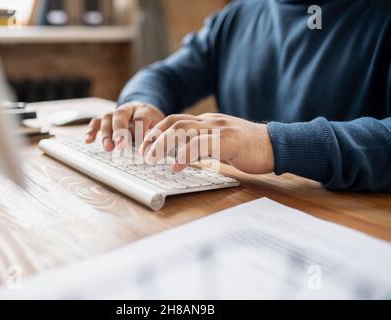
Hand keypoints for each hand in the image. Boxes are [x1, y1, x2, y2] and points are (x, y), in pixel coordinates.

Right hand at [85, 101, 164, 151]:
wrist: (144, 111)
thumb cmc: (152, 122)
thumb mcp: (159, 126)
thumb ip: (155, 133)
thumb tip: (151, 145)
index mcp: (143, 109)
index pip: (140, 117)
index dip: (140, 130)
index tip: (141, 143)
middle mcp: (127, 109)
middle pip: (120, 115)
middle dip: (120, 130)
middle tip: (120, 144)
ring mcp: (114, 113)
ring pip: (107, 118)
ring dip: (106, 134)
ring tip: (108, 148)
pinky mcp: (105, 119)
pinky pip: (96, 122)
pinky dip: (91, 130)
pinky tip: (88, 140)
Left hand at [139, 113, 274, 173]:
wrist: (277, 144)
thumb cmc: (249, 148)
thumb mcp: (221, 144)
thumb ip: (203, 146)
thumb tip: (183, 156)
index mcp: (207, 122)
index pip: (175, 121)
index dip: (157, 131)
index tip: (145, 145)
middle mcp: (210, 121)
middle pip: (174, 123)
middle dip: (154, 137)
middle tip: (143, 153)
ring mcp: (219, 128)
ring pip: (183, 130)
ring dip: (163, 144)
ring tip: (152, 159)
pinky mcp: (228, 140)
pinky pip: (202, 144)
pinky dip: (185, 153)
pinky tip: (177, 165)